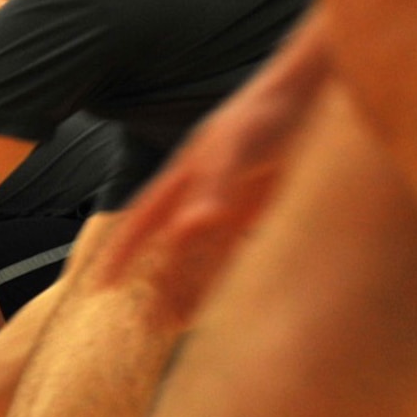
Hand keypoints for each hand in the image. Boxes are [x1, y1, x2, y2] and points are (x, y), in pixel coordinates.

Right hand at [100, 16, 332, 321]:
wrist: (316, 92)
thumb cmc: (272, 109)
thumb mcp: (241, 143)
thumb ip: (216, 184)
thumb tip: (187, 230)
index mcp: (187, 173)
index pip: (144, 219)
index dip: (121, 251)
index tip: (101, 283)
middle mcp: (205, 192)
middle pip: (170, 245)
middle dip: (156, 281)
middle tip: (146, 323)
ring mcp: (233, 202)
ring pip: (202, 254)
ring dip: (191, 287)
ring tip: (178, 324)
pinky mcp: (263, 209)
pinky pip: (238, 250)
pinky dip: (228, 276)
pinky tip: (228, 301)